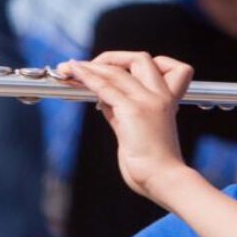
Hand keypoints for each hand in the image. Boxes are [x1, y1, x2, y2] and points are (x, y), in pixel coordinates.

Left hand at [63, 51, 192, 199]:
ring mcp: (147, 100)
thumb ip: (122, 112)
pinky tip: (73, 72)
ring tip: (69, 68)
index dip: (136, 64)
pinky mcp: (133, 110)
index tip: (114, 72)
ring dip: (89, 67)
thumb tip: (103, 99)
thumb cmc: (152, 164)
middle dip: (111, 58)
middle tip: (88, 67)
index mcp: (167, 99)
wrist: (163, 179)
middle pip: (139, 58)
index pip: (161, 66)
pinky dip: (86, 76)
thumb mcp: (136, 130)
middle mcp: (160, 95)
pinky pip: (105, 86)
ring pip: (116, 71)